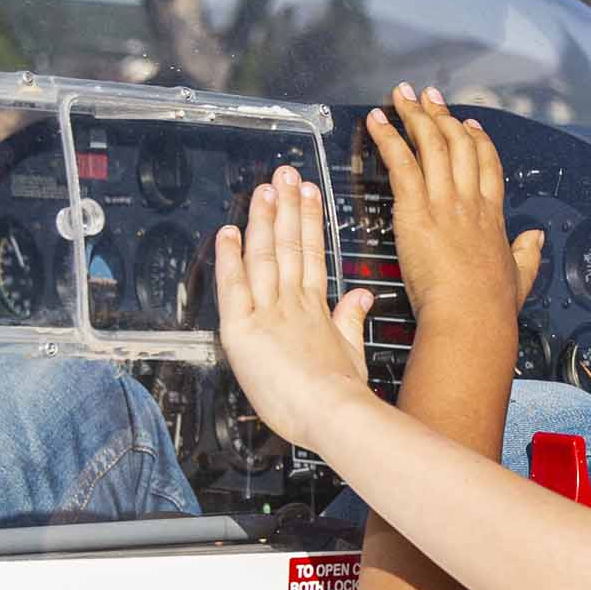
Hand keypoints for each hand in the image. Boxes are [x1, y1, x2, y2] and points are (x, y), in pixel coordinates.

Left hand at [213, 166, 376, 443]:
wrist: (333, 415)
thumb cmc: (343, 398)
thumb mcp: (352, 352)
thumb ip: (351, 319)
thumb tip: (362, 296)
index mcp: (316, 311)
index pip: (310, 256)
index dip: (308, 222)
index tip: (309, 195)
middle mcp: (292, 305)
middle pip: (288, 246)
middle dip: (287, 206)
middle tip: (286, 175)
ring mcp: (269, 313)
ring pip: (264, 256)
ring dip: (263, 218)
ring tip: (265, 188)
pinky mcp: (244, 329)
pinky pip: (233, 286)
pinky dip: (229, 258)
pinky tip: (228, 231)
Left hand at [365, 86, 541, 334]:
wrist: (471, 316)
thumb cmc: (491, 307)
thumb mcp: (520, 278)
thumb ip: (527, 255)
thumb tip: (536, 240)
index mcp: (492, 216)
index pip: (487, 164)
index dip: (478, 139)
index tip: (469, 124)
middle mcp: (469, 201)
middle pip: (458, 144)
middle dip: (442, 115)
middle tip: (429, 96)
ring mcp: (444, 201)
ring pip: (430, 145)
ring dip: (414, 116)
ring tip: (402, 97)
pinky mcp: (417, 209)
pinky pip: (401, 162)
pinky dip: (388, 137)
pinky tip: (379, 121)